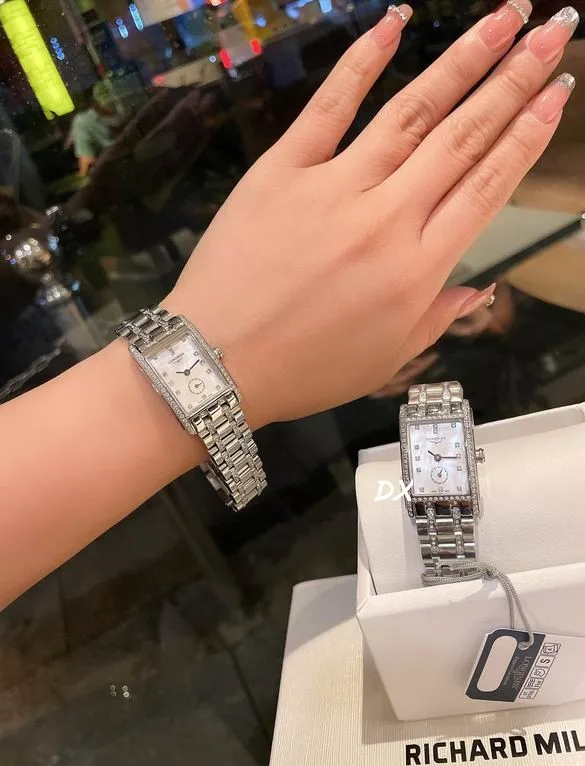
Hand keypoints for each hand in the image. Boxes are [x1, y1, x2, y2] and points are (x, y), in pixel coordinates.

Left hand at [166, 2, 576, 428]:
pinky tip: (395, 23)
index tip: (557, 94)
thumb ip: (436, 319)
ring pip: (410, 112)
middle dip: (515, 78)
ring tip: (505, 17)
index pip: (487, 187)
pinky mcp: (281, 171)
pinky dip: (361, 62)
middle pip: (462, 137)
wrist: (215, 364)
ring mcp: (332, 188)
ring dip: (463, 60)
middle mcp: (385, 220)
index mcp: (416, 270)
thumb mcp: (384, 361)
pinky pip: (328, 107)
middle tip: (554, 29)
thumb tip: (477, 290)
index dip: (527, 135)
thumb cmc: (301, 371)